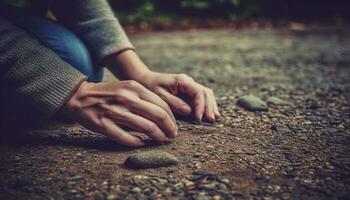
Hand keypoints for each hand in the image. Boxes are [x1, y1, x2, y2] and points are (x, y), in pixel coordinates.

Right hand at [62, 80, 176, 146]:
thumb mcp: (127, 87)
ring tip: (161, 141)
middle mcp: (126, 98)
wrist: (79, 96)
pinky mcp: (103, 125)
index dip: (171, 118)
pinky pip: (125, 137)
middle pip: (158, 116)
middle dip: (169, 129)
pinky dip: (136, 142)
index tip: (173, 127)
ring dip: (158, 137)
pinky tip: (141, 143)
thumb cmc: (108, 94)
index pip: (161, 104)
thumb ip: (144, 98)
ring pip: (145, 127)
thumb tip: (165, 114)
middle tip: (172, 136)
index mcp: (134, 88)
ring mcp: (114, 112)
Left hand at [104, 50, 219, 121]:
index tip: (199, 118)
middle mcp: (189, 83)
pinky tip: (210, 115)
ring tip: (214, 119)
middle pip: (205, 93)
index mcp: (182, 81)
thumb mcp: (159, 95)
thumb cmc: (149, 87)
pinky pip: (201, 99)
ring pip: (206, 95)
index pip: (198, 92)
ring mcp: (189, 88)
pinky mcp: (188, 94)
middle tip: (210, 120)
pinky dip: (206, 106)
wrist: (144, 80)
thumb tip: (189, 111)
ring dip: (210, 106)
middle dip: (209, 106)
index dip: (201, 105)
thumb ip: (174, 103)